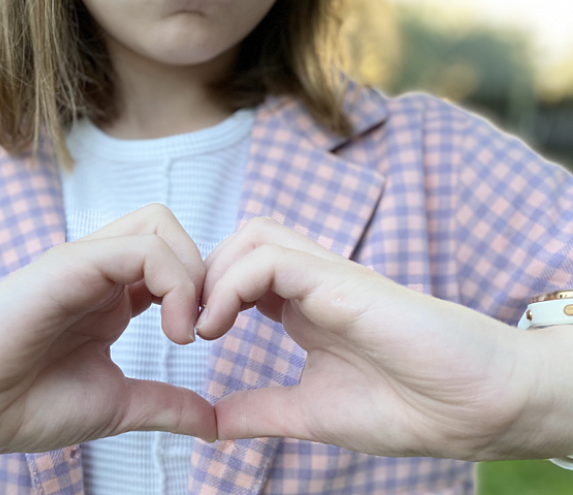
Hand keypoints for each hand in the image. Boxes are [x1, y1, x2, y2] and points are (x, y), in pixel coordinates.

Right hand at [0, 204, 214, 459]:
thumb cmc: (21, 404)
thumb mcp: (115, 404)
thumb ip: (165, 405)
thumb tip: (214, 424)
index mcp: (112, 296)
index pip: (173, 260)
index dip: (203, 291)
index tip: (205, 340)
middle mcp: (100, 271)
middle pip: (170, 229)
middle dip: (204, 272)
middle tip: (202, 328)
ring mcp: (82, 263)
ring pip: (159, 225)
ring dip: (191, 272)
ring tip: (185, 330)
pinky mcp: (66, 265)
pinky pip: (137, 246)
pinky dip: (172, 280)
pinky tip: (170, 332)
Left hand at [198, 218, 557, 460]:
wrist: (473, 410)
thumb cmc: (406, 407)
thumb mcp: (310, 411)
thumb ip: (262, 409)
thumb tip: (213, 422)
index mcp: (303, 308)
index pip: (240, 272)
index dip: (206, 294)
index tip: (186, 335)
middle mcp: (312, 283)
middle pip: (241, 242)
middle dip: (202, 275)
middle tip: (185, 326)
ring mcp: (328, 277)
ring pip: (253, 236)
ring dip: (214, 274)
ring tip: (203, 327)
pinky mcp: (342, 279)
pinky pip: (271, 257)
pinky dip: (232, 284)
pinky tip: (219, 325)